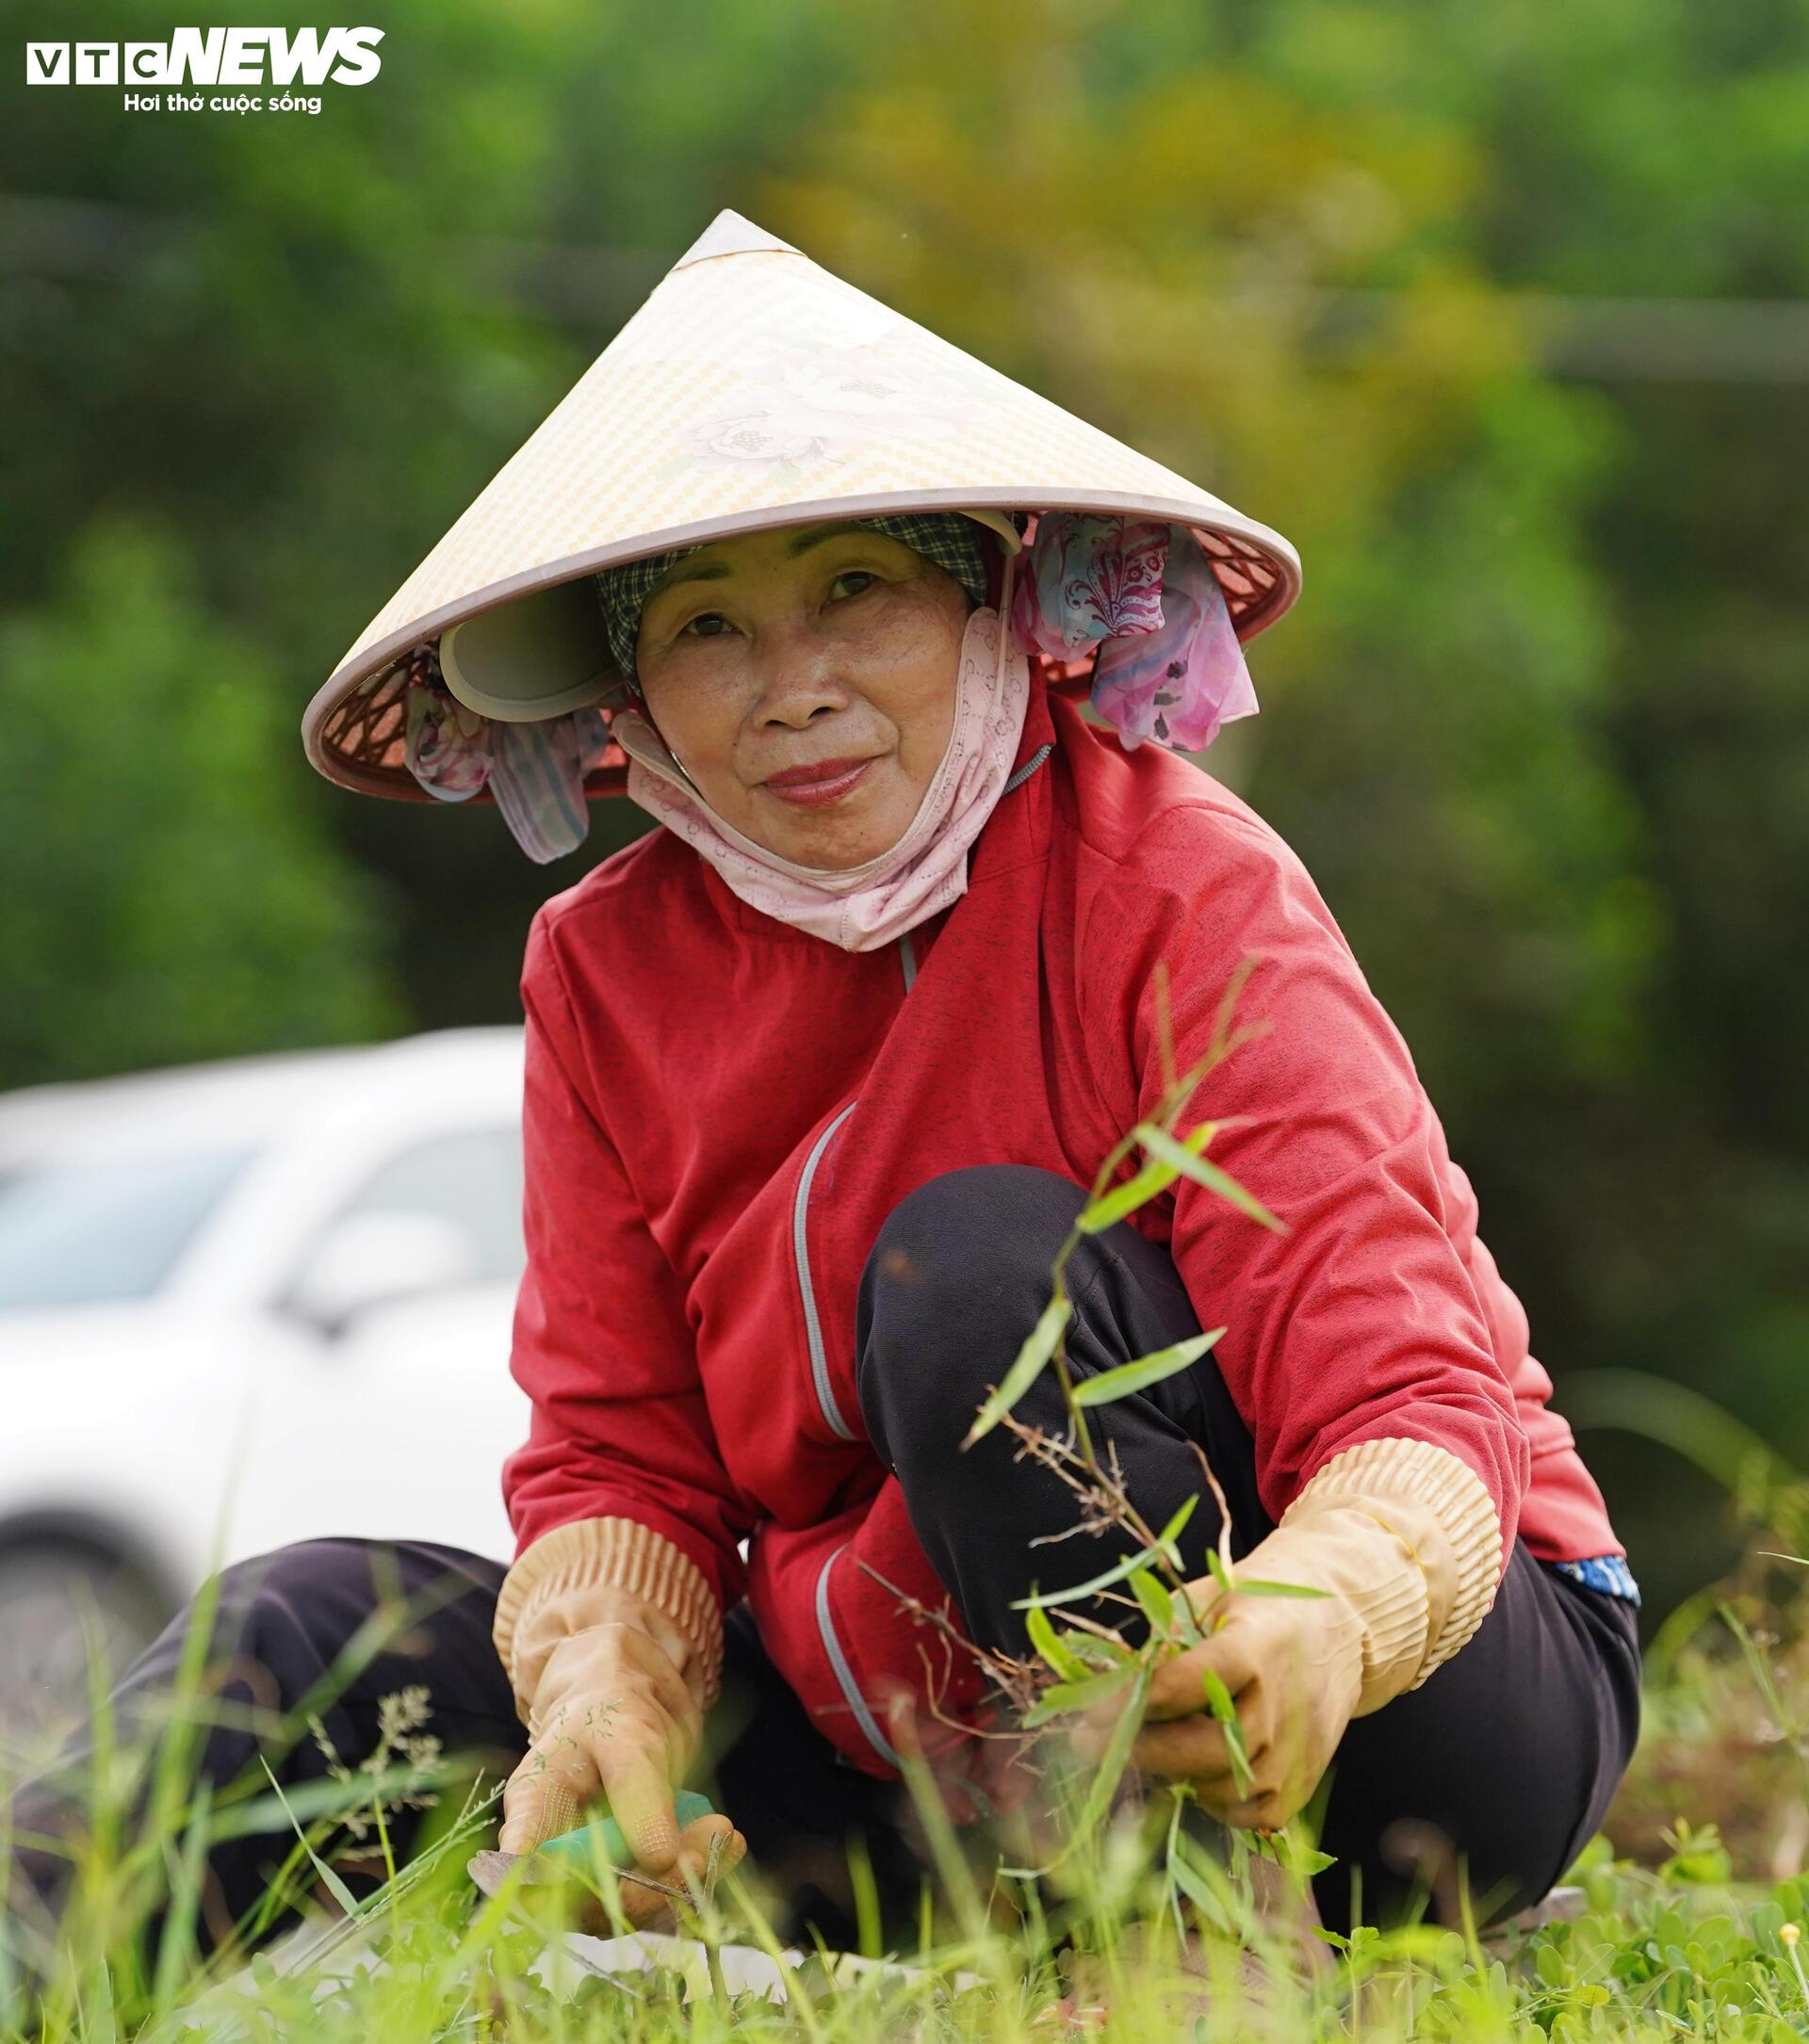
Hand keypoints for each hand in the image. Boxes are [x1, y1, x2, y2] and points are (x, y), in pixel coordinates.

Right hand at [498, 1609, 744, 1924]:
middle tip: (706, 1844)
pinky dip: (699, 1870)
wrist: (629, 1699)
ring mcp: (588, 1872)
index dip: (550, 1893)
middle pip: (589, 1902)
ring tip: (726, 1832)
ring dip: (686, 1879)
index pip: (525, 1870)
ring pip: (631, 1905)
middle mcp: (551, 1854)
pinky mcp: (626, 1876)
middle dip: (654, 1884)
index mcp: (532, 1811)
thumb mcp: (625, 1735)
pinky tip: (729, 1843)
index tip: (604, 1884)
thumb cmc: (611, 1706)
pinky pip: (659, 1892)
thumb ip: (637, 1792)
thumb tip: (658, 1859)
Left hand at [1067, 1443, 1499, 1834]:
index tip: (1087, 1713)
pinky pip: (1249, 1814)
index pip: (1183, 1685)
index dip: (1129, 1703)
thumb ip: (1162, 1643)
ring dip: (1173, 1775)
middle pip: (1199, 1748)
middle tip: (1091, 1745)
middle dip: (1139, 1749)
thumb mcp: (1208, 1601)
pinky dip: (1214, 1802)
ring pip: (1219, 1787)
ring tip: (1146, 1749)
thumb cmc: (1259, 1607)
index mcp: (1255, 1646)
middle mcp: (1282, 1705)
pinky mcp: (1304, 1782)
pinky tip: (1193, 1772)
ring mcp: (1296, 1750)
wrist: (1340, 1627)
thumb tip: (1104, 1689)